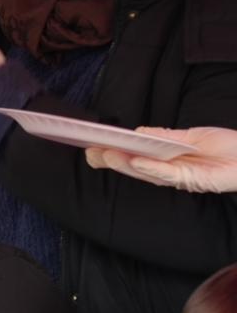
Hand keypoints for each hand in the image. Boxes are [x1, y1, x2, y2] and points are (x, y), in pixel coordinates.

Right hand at [85, 126, 236, 193]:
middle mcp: (170, 173)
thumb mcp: (193, 137)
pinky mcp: (192, 181)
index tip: (92, 144)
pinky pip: (167, 175)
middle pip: (134, 167)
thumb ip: (165, 136)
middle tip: (89, 152)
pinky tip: (134, 160)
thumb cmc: (228, 148)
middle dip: (111, 160)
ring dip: (124, 164)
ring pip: (146, 172)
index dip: (114, 152)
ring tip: (105, 154)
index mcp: (167, 162)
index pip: (135, 158)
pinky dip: (150, 168)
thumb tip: (137, 132)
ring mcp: (180, 178)